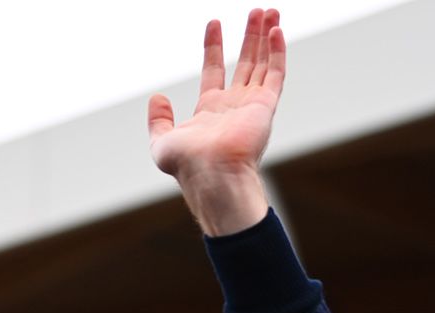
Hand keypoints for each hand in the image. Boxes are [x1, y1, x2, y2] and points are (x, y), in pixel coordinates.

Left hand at [147, 9, 284, 234]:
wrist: (210, 174)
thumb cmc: (187, 165)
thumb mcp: (161, 142)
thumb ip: (158, 120)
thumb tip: (157, 98)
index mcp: (211, 111)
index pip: (214, 70)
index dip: (214, 46)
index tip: (215, 23)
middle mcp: (234, 106)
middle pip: (245, 63)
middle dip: (250, 37)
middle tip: (257, 12)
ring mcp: (252, 105)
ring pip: (262, 63)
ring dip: (266, 37)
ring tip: (269, 12)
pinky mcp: (266, 106)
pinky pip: (275, 73)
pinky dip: (276, 51)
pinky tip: (275, 30)